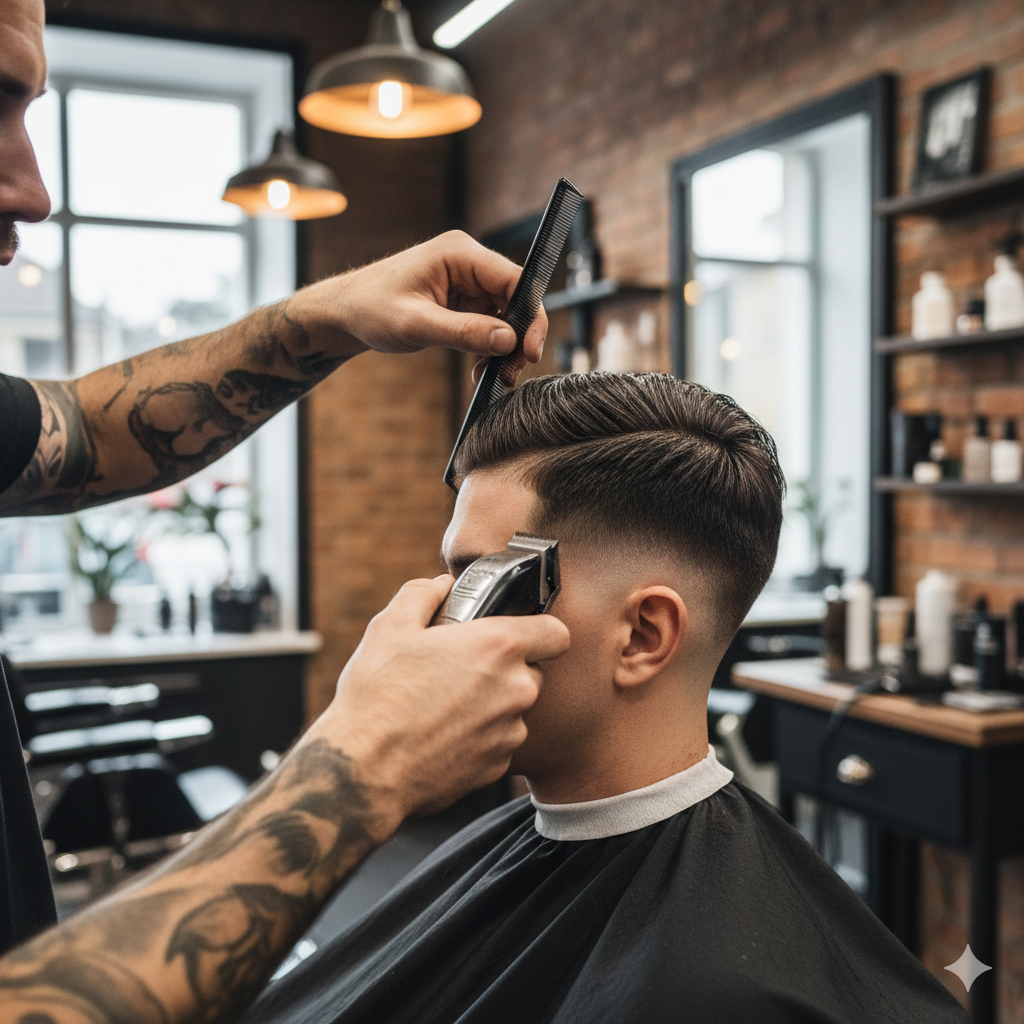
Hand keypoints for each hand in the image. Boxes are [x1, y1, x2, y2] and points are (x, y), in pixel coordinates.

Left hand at [290, 231, 547, 376]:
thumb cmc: (370, 309)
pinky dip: (488, 349)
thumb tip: (509, 340)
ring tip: (495, 377)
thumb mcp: (417, 325)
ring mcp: (466, 283)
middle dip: (518, 338)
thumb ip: (465, 332)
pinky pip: (488, 325)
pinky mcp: (461, 302)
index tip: (529, 351)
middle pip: (515, 299)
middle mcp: (468, 263)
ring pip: (505, 316)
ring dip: (504, 348)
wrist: (344, 315)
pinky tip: (478, 369)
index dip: (529, 316)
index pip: (514, 280)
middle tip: (512, 373)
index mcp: (459, 253)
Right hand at [303, 574, 569, 824]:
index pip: (556, 633)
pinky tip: (440, 733)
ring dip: (490, 704)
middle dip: (505, 668)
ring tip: (443, 704)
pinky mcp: (497, 767)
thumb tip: (440, 586)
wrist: (363, 771)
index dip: (539, 630)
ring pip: (514, 709)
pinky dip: (478, 736)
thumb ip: (423, 593)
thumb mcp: (390, 625)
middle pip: (533, 671)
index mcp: (499, 647)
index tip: (514, 633)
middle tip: (461, 667)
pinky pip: (498, 741)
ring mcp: (509, 732)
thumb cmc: (377, 696)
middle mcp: (516, 690)